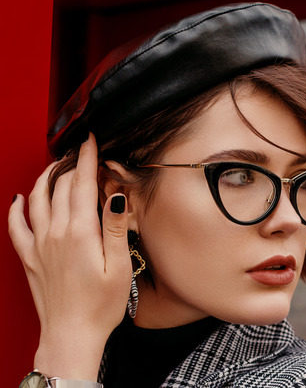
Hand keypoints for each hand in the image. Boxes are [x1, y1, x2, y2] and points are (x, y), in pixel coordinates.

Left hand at [8, 134, 131, 379]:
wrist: (71, 334)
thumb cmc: (100, 306)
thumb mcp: (120, 266)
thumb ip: (116, 228)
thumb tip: (115, 196)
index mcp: (80, 233)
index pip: (82, 184)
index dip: (87, 158)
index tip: (91, 141)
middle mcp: (55, 234)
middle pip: (59, 186)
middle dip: (70, 164)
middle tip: (81, 152)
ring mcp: (39, 245)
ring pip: (36, 199)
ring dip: (45, 177)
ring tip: (56, 166)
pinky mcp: (30, 258)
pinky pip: (16, 225)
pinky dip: (16, 208)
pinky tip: (19, 199)